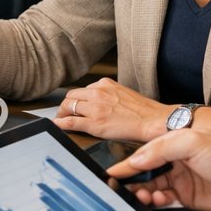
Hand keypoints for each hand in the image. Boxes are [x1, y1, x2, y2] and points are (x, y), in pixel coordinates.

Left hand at [55, 78, 173, 141]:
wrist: (154, 121)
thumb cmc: (144, 111)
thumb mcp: (123, 93)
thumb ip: (109, 94)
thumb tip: (99, 100)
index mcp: (105, 84)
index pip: (83, 90)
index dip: (77, 99)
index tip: (76, 105)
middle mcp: (97, 93)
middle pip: (72, 96)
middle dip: (67, 105)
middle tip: (65, 113)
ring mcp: (94, 108)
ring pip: (68, 107)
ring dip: (62, 113)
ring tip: (62, 119)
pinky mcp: (94, 123)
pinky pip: (70, 122)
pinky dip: (60, 123)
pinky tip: (57, 125)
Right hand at [106, 130, 210, 210]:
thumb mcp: (191, 143)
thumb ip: (160, 150)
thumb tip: (136, 160)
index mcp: (174, 143)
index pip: (144, 153)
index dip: (127, 164)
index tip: (112, 173)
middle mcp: (176, 161)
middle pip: (144, 172)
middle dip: (131, 181)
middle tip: (121, 189)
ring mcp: (181, 180)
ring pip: (151, 187)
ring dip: (143, 192)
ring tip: (142, 195)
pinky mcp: (187, 198)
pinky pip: (163, 201)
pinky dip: (155, 202)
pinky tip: (156, 201)